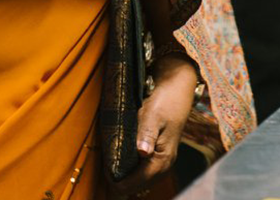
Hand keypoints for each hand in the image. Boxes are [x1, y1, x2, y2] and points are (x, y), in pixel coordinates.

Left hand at [114, 56, 197, 196]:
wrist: (176, 94)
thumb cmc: (164, 103)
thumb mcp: (153, 116)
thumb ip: (147, 134)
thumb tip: (142, 152)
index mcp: (162, 159)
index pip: (137, 181)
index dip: (118, 180)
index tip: (104, 171)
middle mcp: (164, 166)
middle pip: (138, 186)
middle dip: (120, 182)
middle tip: (103, 171)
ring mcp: (162, 163)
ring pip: (140, 182)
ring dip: (124, 178)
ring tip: (108, 170)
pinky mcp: (158, 158)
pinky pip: (142, 173)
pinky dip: (130, 172)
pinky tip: (119, 164)